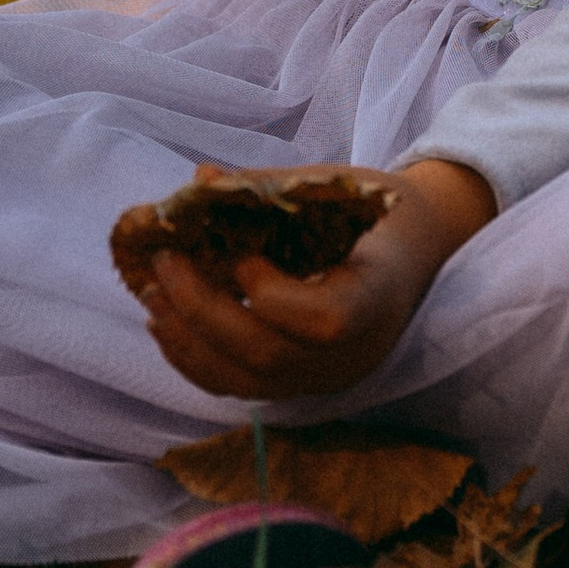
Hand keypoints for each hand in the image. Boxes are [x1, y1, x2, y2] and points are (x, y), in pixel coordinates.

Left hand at [137, 157, 496, 404]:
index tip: (241, 253)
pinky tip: (164, 321)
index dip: (269, 291)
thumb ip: (271, 188)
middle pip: (268, 355)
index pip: (323, 321)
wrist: (417, 252)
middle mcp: (353, 354)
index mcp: (378, 299)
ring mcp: (326, 377)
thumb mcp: (339, 190)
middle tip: (164, 261)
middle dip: (202, 309)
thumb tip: (199, 180)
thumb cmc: (377, 212)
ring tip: (150, 293)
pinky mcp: (301, 385)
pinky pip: (239, 387)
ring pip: (246, 381)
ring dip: (186, 338)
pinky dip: (193, 359)